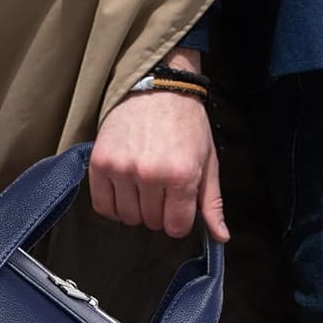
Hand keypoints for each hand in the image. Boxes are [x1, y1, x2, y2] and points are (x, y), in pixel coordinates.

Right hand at [89, 51, 230, 242]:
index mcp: (181, 175)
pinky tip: (124, 190)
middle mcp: (150, 174)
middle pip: (152, 222)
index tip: (178, 207)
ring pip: (128, 217)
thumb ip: (212, 202)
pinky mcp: (101, 163)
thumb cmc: (186, 122)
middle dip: (159, 212)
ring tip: (143, 185)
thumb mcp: (207, 160)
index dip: (179, 220)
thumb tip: (221, 237)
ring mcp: (122, 169)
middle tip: (161, 189)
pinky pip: (103, 206)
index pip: (176, 226)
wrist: (157, 85)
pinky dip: (113, 205)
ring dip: (136, 208)